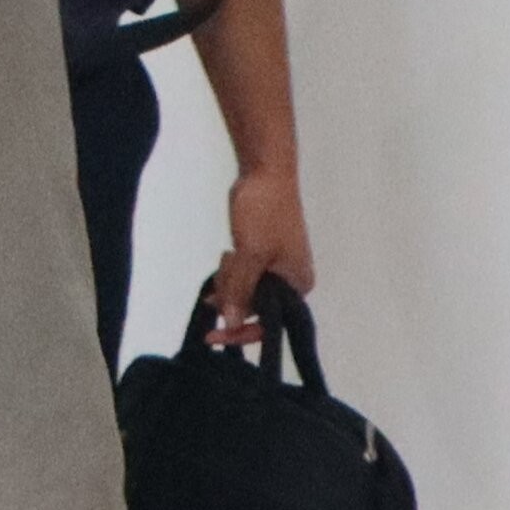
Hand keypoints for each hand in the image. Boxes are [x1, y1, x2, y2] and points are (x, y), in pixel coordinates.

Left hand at [194, 166, 313, 346]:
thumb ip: (241, 291)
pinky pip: (243, 276)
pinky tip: (230, 250)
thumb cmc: (265, 210)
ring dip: (230, 277)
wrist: (265, 171)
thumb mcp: (250, 254)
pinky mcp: (264, 256)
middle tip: (230, 261)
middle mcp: (291, 281)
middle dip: (233, 290)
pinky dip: (232, 269)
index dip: (239, 331)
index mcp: (297, 284)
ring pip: (244, 290)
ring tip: (232, 250)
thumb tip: (231, 323)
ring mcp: (277, 268)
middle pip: (253, 307)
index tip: (211, 337)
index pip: (268, 323)